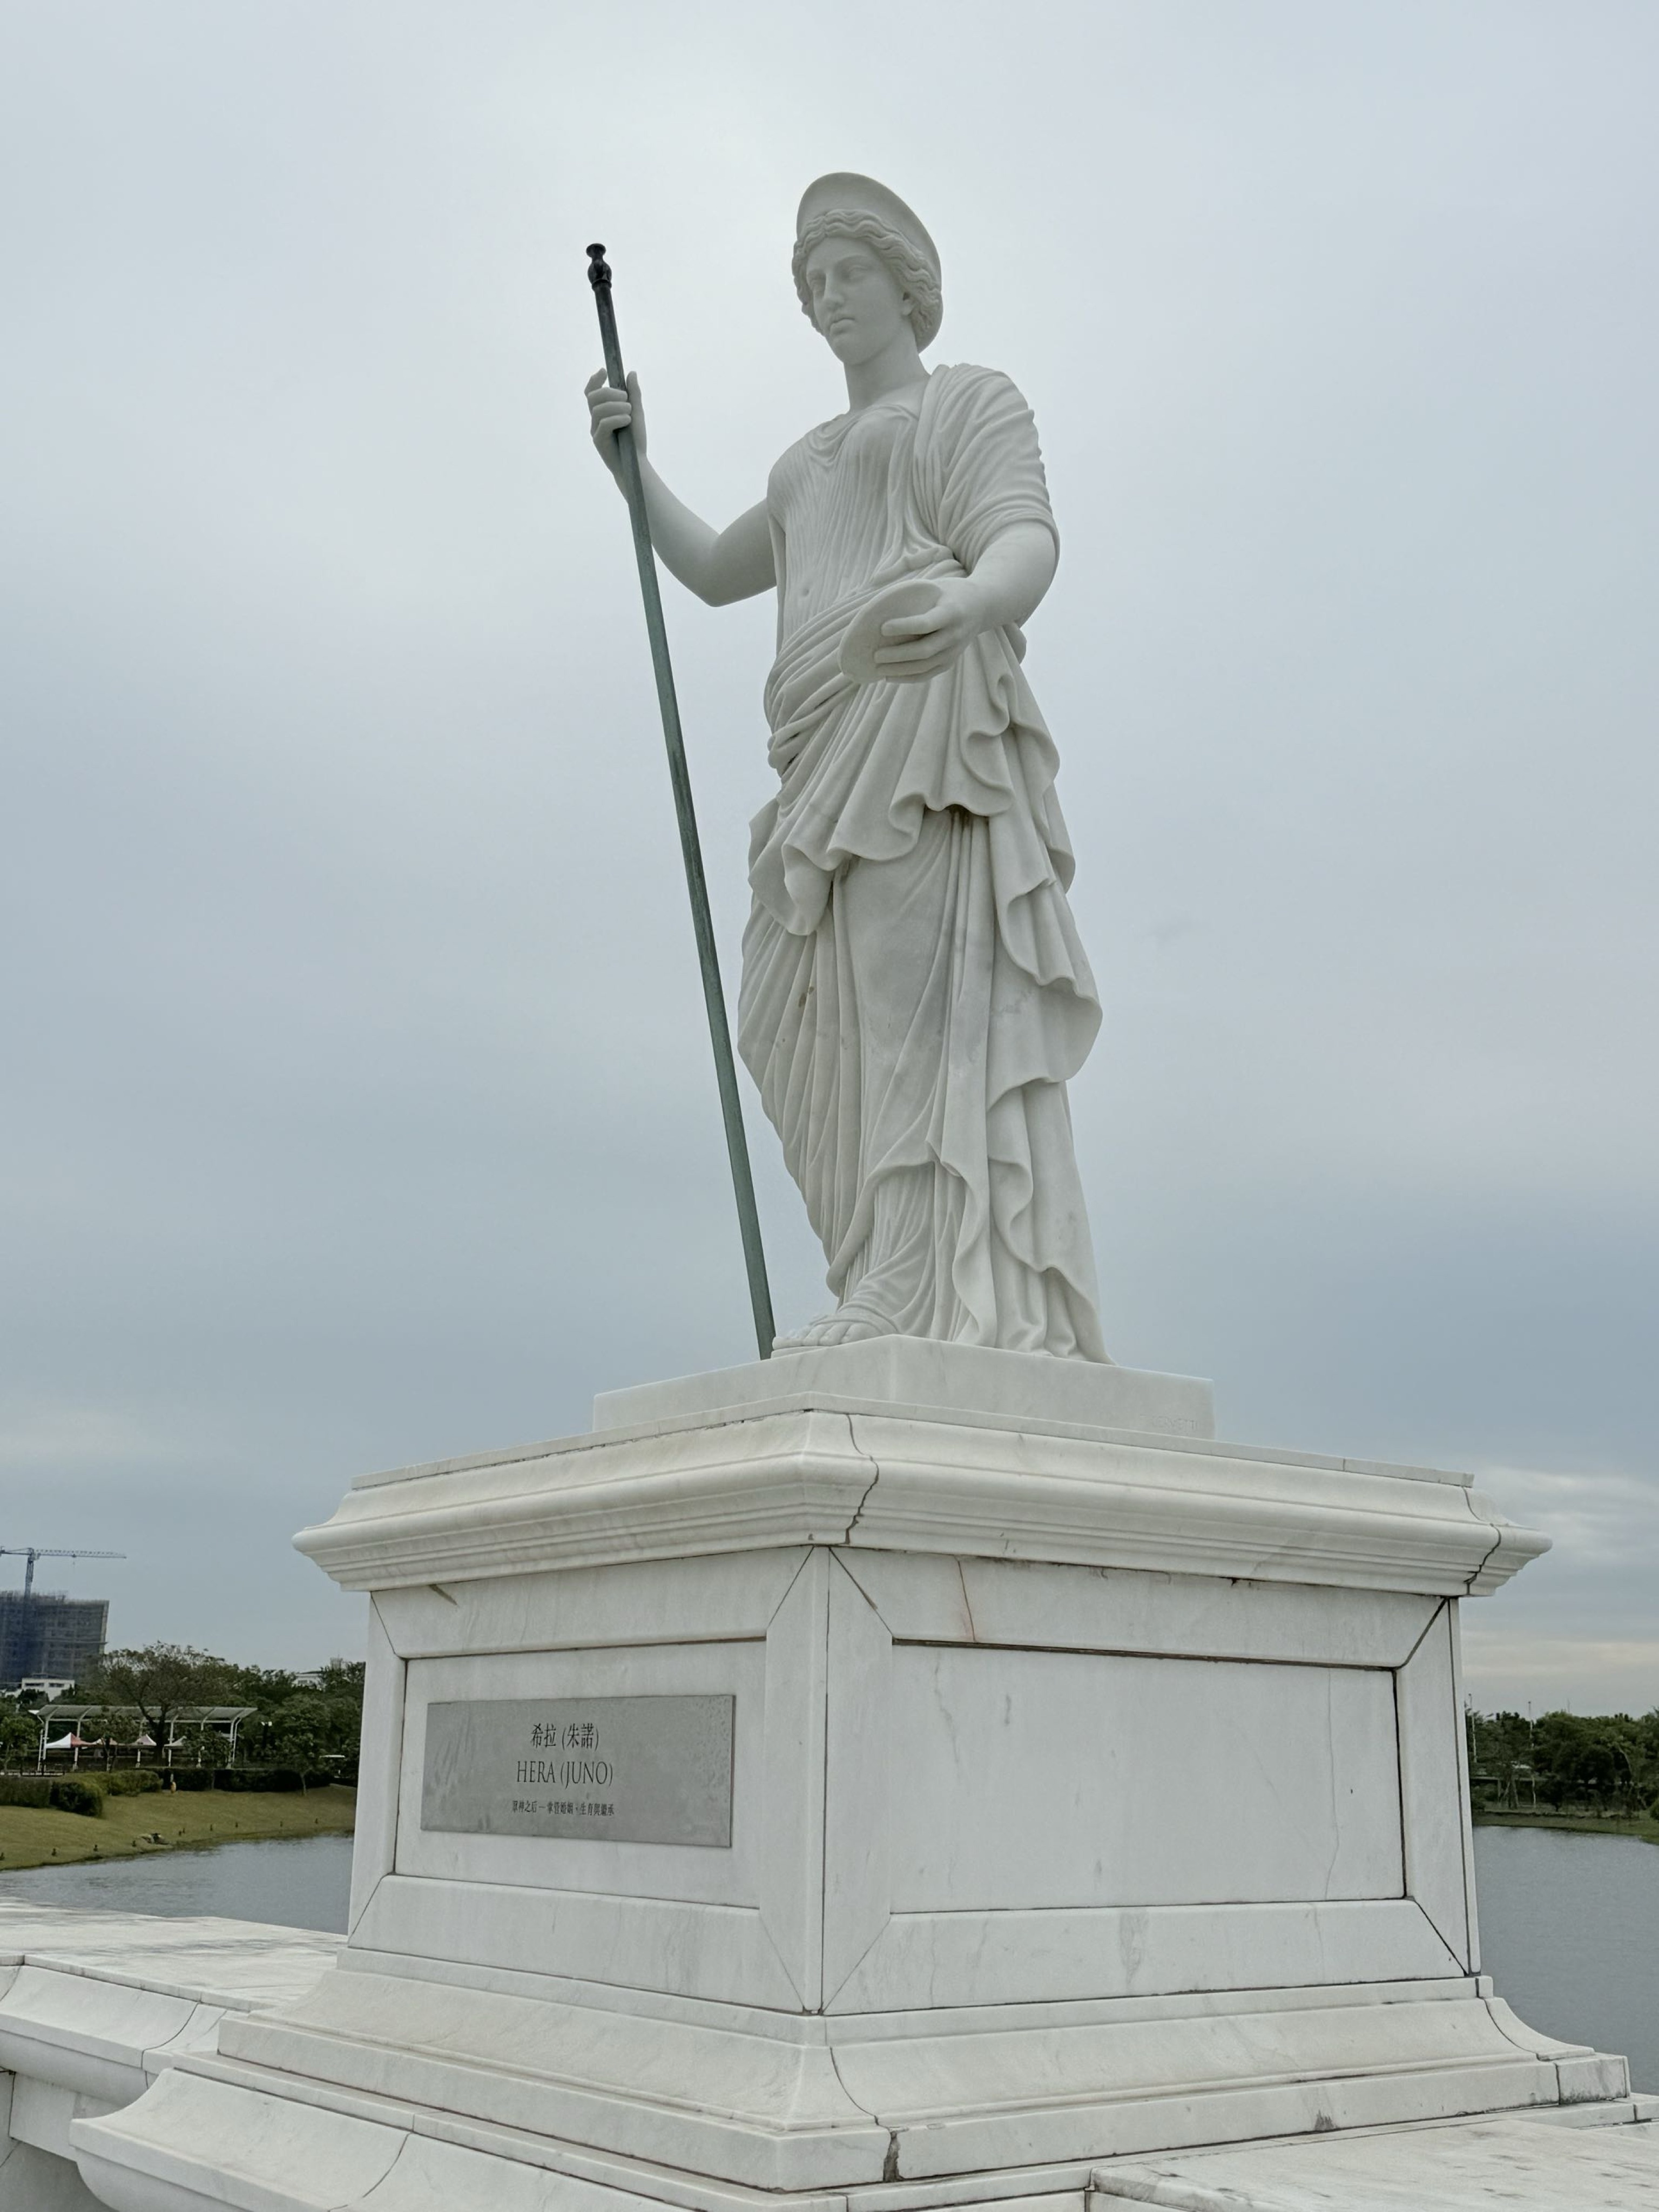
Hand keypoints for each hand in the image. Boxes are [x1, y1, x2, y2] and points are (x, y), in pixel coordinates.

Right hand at [585, 367, 646, 477]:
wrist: (636, 464)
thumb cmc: (635, 440)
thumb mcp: (637, 413)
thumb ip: (634, 394)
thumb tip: (631, 373)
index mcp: (602, 411)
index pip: (591, 392)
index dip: (594, 380)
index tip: (604, 372)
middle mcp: (596, 420)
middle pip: (593, 397)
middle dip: (609, 393)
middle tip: (626, 398)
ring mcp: (595, 430)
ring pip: (598, 409)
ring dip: (616, 406)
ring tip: (629, 412)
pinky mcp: (598, 441)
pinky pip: (603, 424)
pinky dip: (617, 419)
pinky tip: (627, 420)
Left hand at [871, 577, 990, 679]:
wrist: (982, 606)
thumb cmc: (950, 592)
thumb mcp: (936, 586)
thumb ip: (915, 597)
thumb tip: (877, 607)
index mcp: (951, 612)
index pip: (926, 623)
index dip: (903, 627)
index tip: (882, 627)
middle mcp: (955, 634)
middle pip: (924, 650)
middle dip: (897, 655)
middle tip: (875, 655)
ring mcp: (954, 650)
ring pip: (924, 666)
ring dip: (899, 670)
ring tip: (878, 668)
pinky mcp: (950, 661)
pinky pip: (928, 674)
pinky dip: (908, 677)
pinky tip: (890, 677)